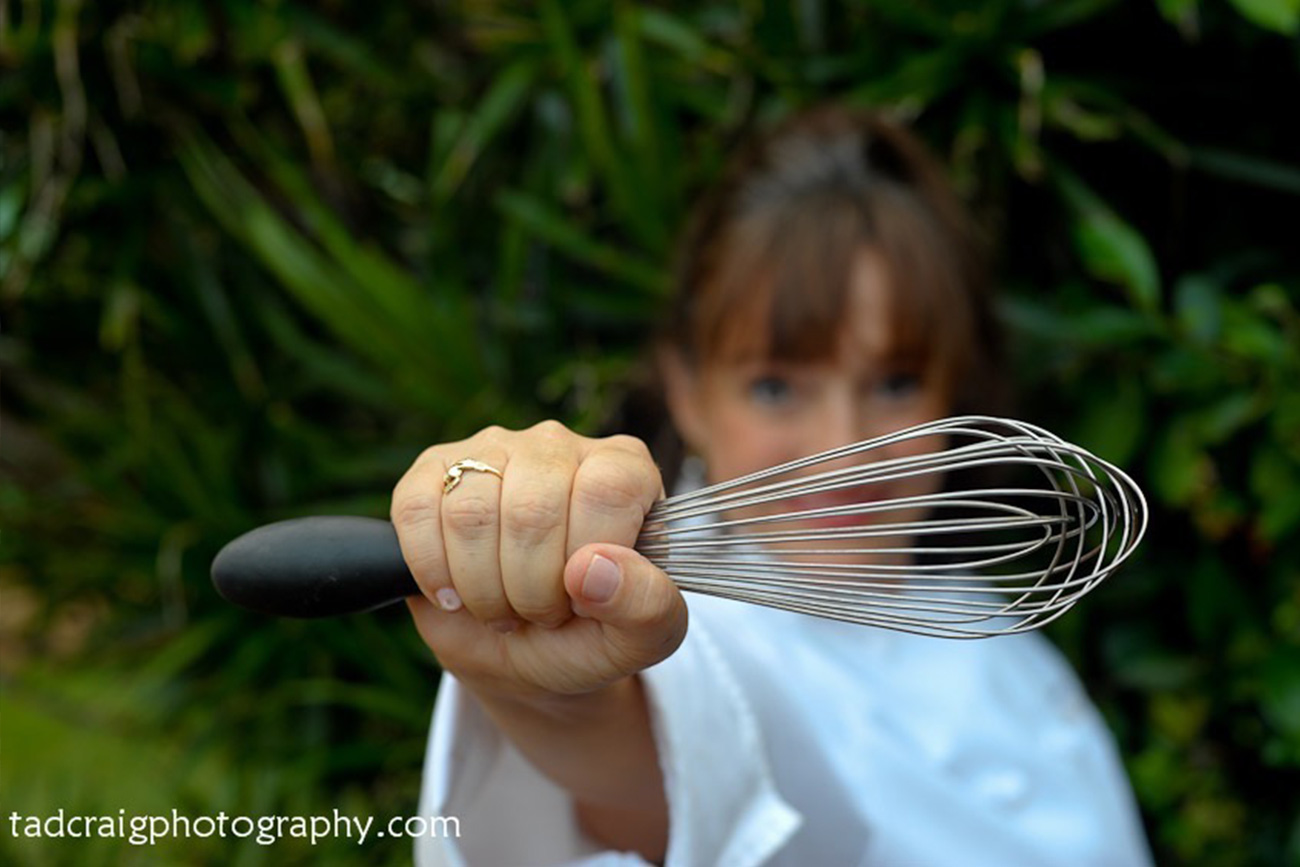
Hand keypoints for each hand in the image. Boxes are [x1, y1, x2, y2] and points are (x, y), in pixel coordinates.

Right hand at [392, 421, 688, 701]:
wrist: (525, 654)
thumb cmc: (592, 634)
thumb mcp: (640, 639)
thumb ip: (646, 606)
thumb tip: (595, 569)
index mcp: (625, 470)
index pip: (607, 492)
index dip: (588, 562)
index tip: (583, 600)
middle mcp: (560, 446)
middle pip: (533, 509)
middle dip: (530, 589)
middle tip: (539, 613)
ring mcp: (493, 450)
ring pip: (471, 512)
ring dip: (481, 586)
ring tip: (502, 606)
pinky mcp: (435, 470)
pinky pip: (417, 508)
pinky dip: (432, 569)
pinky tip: (454, 593)